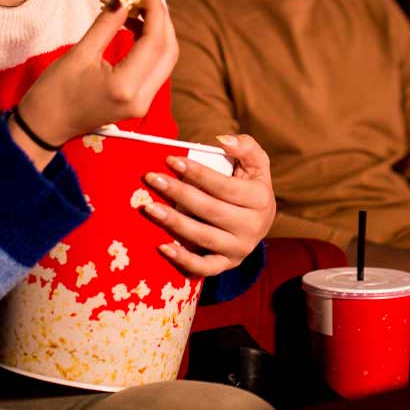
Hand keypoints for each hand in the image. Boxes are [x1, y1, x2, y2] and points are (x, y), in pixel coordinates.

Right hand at [15, 0, 177, 163]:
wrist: (45, 127)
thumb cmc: (55, 92)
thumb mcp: (79, 53)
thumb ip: (107, 24)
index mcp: (125, 86)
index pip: (154, 42)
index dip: (156, 10)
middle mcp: (141, 98)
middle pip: (168, 51)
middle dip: (162, 19)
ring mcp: (143, 104)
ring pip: (165, 60)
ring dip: (158, 32)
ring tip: (138, 8)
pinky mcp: (139, 103)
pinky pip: (155, 69)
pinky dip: (151, 46)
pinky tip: (136, 28)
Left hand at [139, 133, 275, 276]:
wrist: (260, 220)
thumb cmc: (250, 184)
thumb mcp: (256, 162)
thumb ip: (245, 146)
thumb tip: (223, 141)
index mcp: (260, 199)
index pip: (223, 186)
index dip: (196, 173)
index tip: (170, 160)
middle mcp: (253, 227)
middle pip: (209, 210)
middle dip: (178, 193)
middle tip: (151, 178)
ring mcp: (240, 249)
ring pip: (203, 237)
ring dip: (173, 223)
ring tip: (149, 208)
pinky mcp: (227, 264)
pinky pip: (204, 268)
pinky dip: (183, 259)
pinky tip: (161, 246)